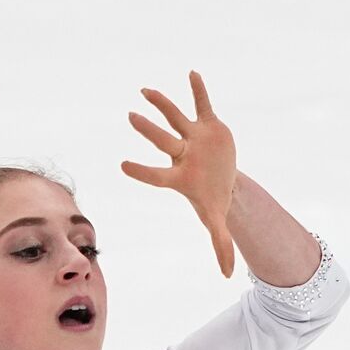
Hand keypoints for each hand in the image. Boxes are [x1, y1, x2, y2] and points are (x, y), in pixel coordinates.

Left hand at [121, 71, 238, 277]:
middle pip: (163, 142)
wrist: (223, 177)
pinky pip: (202, 104)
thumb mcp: (216, 221)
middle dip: (147, 131)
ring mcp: (193, 138)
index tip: (122, 165)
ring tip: (145, 90)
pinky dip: (199, 90)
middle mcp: (182, 154)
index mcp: (179, 177)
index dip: (142, 171)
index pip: (157, 175)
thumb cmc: (211, 197)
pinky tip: (192, 73)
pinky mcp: (208, 124)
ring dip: (162, 103)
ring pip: (175, 118)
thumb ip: (220, 245)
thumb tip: (227, 276)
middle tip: (129, 118)